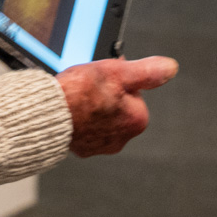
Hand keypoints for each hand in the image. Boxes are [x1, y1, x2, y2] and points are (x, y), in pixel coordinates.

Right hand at [57, 56, 178, 156]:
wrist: (48, 113)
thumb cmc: (80, 94)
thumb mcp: (118, 72)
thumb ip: (147, 71)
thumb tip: (169, 68)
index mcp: (137, 119)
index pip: (134, 92)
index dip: (119, 80)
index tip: (108, 77)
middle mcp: (122, 137)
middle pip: (118, 105)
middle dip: (107, 95)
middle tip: (91, 86)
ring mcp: (102, 145)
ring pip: (102, 117)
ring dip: (93, 107)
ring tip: (79, 97)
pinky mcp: (83, 149)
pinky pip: (86, 128)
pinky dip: (80, 119)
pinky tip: (72, 109)